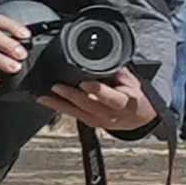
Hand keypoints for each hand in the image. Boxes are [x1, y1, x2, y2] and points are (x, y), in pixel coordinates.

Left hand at [41, 74, 159, 135]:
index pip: (109, 98)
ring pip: (76, 112)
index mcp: (124, 103)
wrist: (141, 119)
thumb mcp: (136, 82)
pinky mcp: (92, 123)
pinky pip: (74, 115)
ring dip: (59, 104)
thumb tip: (106, 61)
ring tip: (44, 97)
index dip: (96, 91)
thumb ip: (120, 73)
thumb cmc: (139, 98)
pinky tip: (49, 102)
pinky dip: (61, 108)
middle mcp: (110, 115)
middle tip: (56, 86)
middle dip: (70, 95)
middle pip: (88, 105)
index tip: (83, 83)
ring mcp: (100, 121)